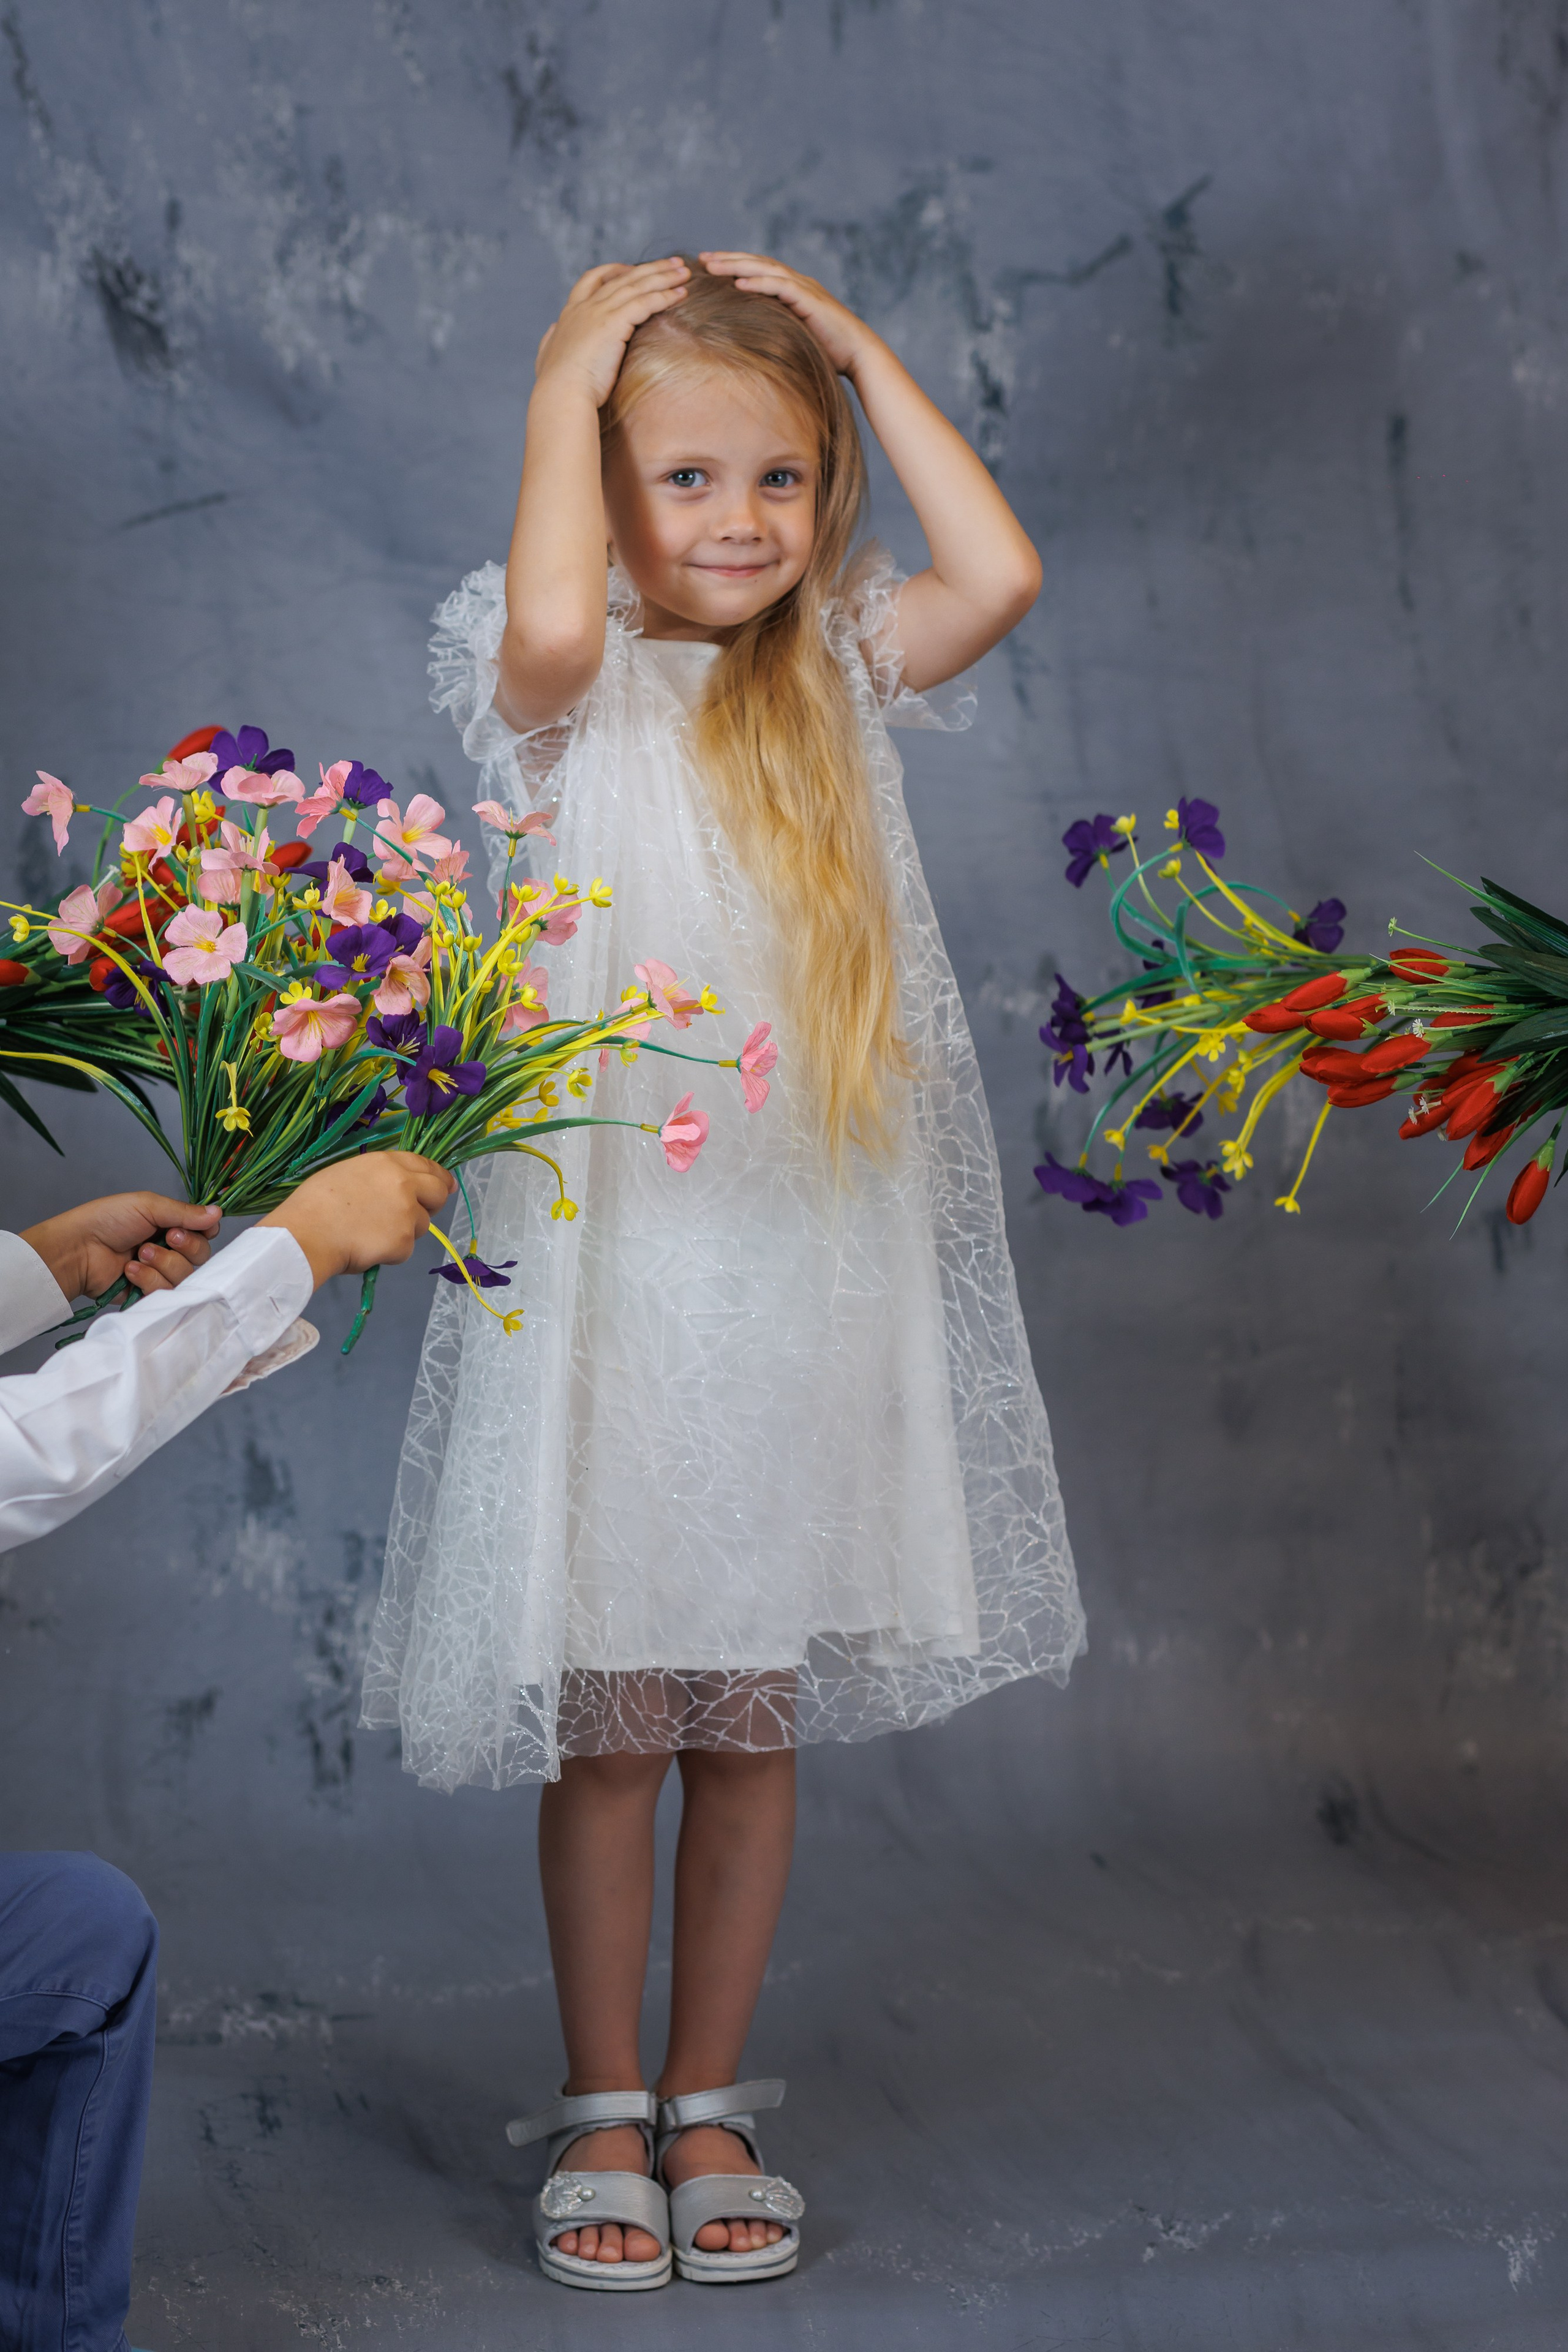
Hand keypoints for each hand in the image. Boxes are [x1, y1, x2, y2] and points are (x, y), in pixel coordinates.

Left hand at [21, 1193, 220, 1302]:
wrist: (77, 1249)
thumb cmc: (106, 1220)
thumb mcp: (147, 1206)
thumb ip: (184, 1212)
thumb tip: (219, 1213)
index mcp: (170, 1225)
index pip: (205, 1234)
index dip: (203, 1232)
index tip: (188, 1227)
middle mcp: (170, 1250)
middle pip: (201, 1256)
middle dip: (184, 1246)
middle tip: (165, 1238)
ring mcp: (160, 1273)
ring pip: (186, 1276)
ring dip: (163, 1263)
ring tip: (138, 1254)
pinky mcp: (149, 1295)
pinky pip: (166, 1293)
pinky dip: (148, 1279)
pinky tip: (129, 1270)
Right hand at [259, 1153, 454, 1289]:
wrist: (306, 1233)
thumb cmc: (316, 1203)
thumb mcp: (349, 1173)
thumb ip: (379, 1177)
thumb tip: (396, 1187)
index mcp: (387, 1163)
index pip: (425, 1165)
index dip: (438, 1176)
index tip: (445, 1185)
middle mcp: (404, 1184)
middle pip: (438, 1192)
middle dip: (435, 1202)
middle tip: (421, 1213)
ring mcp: (407, 1213)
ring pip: (421, 1225)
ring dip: (405, 1231)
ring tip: (372, 1234)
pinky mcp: (404, 1242)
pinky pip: (405, 1249)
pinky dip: (391, 1252)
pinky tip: (366, 1248)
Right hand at [534, 258, 689, 407]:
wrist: (561, 394)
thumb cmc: (558, 386)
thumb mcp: (548, 356)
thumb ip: (551, 340)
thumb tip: (552, 331)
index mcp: (571, 313)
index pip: (593, 279)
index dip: (615, 271)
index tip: (633, 270)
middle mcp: (585, 306)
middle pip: (623, 277)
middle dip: (650, 268)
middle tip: (673, 262)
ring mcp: (599, 311)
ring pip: (637, 285)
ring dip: (664, 276)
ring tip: (685, 271)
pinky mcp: (614, 322)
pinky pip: (645, 302)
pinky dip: (665, 295)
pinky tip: (682, 293)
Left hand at [698, 251, 877, 377]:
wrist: (858, 354)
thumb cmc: (828, 351)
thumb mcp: (794, 336)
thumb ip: (775, 328)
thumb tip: (749, 339)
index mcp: (792, 288)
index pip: (758, 269)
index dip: (733, 265)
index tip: (707, 266)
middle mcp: (797, 282)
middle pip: (757, 263)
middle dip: (728, 259)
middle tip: (701, 258)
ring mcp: (804, 288)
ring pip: (765, 269)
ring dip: (737, 266)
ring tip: (712, 266)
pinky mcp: (810, 299)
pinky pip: (780, 286)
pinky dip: (759, 283)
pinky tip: (738, 284)